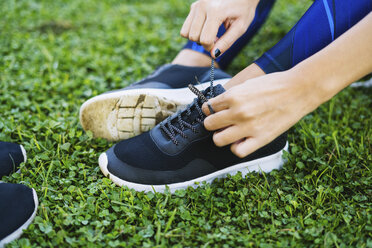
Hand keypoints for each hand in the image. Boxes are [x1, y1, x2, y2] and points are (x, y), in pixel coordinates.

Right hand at [180, 0, 258, 56]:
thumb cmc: (243, 9)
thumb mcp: (240, 27)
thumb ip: (226, 42)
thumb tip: (213, 55)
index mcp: (216, 11)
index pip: (205, 39)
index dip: (211, 47)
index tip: (219, 44)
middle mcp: (202, 6)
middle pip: (193, 36)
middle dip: (203, 43)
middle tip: (216, 38)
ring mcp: (196, 5)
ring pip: (185, 32)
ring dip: (197, 38)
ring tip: (210, 33)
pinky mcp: (193, 6)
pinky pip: (186, 27)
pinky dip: (194, 31)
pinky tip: (206, 28)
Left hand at [202, 71, 318, 157]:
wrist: (300, 90)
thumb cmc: (274, 84)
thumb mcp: (248, 84)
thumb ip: (231, 95)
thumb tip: (217, 105)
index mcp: (233, 96)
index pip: (208, 107)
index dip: (211, 109)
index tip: (216, 111)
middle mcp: (238, 112)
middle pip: (209, 124)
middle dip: (213, 123)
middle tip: (221, 122)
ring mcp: (248, 127)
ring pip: (218, 140)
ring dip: (221, 136)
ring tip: (229, 132)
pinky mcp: (260, 139)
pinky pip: (238, 151)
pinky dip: (236, 147)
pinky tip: (241, 140)